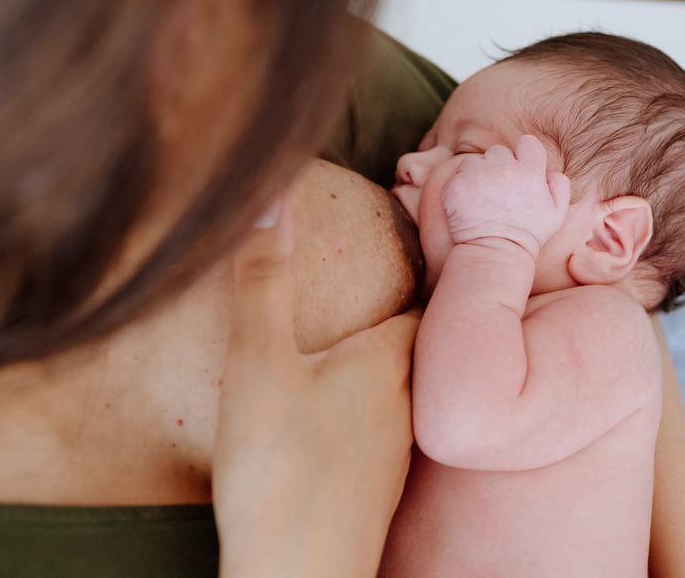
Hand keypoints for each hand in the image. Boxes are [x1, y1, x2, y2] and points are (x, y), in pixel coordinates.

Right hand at [212, 194, 421, 577]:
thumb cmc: (280, 471)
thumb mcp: (259, 363)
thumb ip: (264, 280)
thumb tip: (272, 193)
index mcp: (387, 363)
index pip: (425, 296)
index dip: (423, 262)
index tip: (419, 229)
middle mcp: (403, 404)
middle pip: (410, 341)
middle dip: (393, 309)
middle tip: (374, 278)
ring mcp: (391, 453)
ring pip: (394, 388)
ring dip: (377, 361)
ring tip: (350, 337)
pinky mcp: (370, 491)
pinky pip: (373, 429)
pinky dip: (360, 407)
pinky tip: (332, 414)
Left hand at [441, 135, 570, 258]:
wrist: (494, 252)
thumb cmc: (527, 234)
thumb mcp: (556, 214)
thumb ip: (560, 185)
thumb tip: (549, 171)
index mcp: (530, 171)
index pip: (528, 143)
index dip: (524, 155)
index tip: (519, 171)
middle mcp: (503, 168)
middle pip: (499, 152)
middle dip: (499, 167)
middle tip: (499, 193)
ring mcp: (477, 175)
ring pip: (475, 162)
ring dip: (478, 175)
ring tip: (484, 200)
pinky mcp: (456, 186)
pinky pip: (457, 176)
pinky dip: (461, 188)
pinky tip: (469, 206)